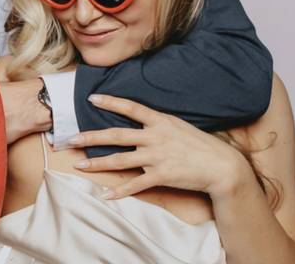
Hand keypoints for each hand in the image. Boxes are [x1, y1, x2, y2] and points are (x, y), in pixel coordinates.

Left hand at [69, 94, 248, 199]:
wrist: (222, 166)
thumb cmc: (202, 145)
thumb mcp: (180, 126)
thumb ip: (159, 123)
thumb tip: (142, 120)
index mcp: (160, 121)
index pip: (131, 108)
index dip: (110, 102)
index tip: (91, 98)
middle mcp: (155, 137)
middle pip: (116, 135)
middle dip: (91, 136)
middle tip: (71, 138)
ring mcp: (157, 157)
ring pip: (120, 160)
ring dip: (97, 163)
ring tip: (79, 165)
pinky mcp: (161, 176)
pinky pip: (135, 184)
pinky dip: (119, 191)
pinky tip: (105, 195)